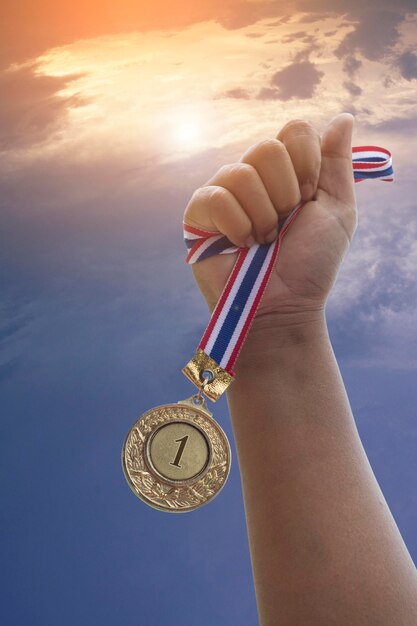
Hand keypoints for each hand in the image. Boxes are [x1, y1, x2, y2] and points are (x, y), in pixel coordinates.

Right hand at [183, 113, 357, 326]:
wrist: (282, 306)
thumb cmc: (310, 265)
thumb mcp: (337, 211)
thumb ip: (338, 164)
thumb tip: (343, 117)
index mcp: (285, 172)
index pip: (293, 131)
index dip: (306, 164)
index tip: (308, 200)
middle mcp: (253, 177)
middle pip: (266, 147)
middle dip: (284, 194)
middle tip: (284, 224)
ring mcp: (223, 193)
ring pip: (241, 172)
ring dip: (262, 216)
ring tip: (262, 242)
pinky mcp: (198, 214)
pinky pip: (215, 196)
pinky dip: (237, 226)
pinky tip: (240, 246)